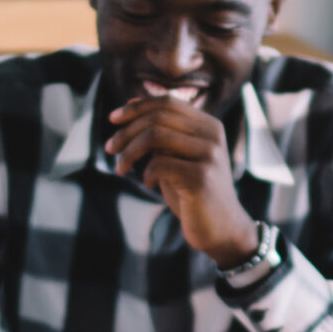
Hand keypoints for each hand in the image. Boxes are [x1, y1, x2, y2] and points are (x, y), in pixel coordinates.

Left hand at [104, 94, 259, 262]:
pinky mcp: (201, 177)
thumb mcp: (176, 157)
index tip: (113, 119)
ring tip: (120, 168)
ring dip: (129, 152)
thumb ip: (160, 132)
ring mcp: (209, 155)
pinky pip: (159, 164)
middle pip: (158, 117)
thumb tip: (130, 102)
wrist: (222, 229)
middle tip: (109, 148)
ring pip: (155, 136)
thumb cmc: (194, 193)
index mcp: (208, 125)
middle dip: (127, 131)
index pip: (167, 103)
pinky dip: (146, 174)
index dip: (137, 108)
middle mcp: (212, 135)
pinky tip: (150, 184)